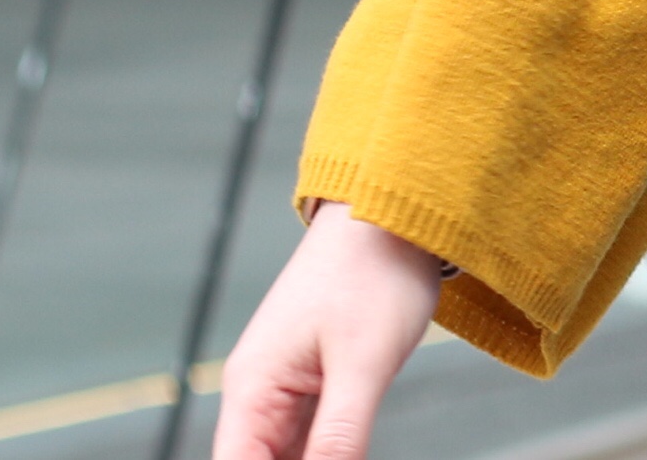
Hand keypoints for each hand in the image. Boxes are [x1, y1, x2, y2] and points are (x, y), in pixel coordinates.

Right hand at [213, 203, 442, 459]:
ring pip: (284, 457)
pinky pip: (310, 439)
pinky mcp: (316, 383)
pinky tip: (349, 455)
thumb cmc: (375, 270)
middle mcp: (259, 393)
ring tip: (345, 451)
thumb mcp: (364, 363)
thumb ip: (340, 435)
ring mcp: (287, 389)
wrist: (394, 212)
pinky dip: (325, 455)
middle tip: (341, 458)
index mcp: (252, 388)